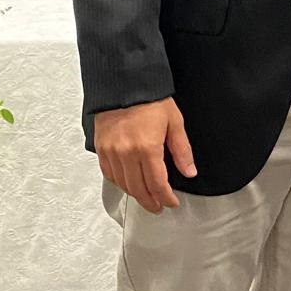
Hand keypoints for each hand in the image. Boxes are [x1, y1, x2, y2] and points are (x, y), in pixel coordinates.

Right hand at [94, 97, 196, 212]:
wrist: (125, 85)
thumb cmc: (151, 100)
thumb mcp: (174, 122)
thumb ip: (182, 150)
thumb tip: (190, 171)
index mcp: (147, 148)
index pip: (157, 183)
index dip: (165, 197)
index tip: (172, 203)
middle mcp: (126, 154)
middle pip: (138, 188)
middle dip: (151, 201)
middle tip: (159, 206)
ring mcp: (111, 152)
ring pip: (123, 184)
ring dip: (135, 194)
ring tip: (146, 198)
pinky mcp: (101, 149)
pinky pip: (109, 174)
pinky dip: (120, 183)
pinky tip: (128, 184)